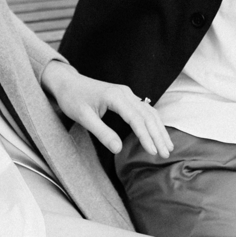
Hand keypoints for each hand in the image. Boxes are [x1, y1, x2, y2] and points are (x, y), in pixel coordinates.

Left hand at [40, 59, 171, 157]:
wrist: (67, 82)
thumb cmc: (72, 99)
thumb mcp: (83, 117)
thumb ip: (102, 133)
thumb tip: (118, 149)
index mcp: (115, 97)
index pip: (136, 119)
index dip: (146, 137)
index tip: (153, 152)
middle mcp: (125, 93)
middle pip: (148, 115)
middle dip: (158, 135)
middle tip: (165, 154)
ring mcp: (126, 93)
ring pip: (149, 111)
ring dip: (159, 129)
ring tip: (168, 146)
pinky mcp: (125, 96)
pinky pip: (144, 109)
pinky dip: (153, 122)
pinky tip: (158, 133)